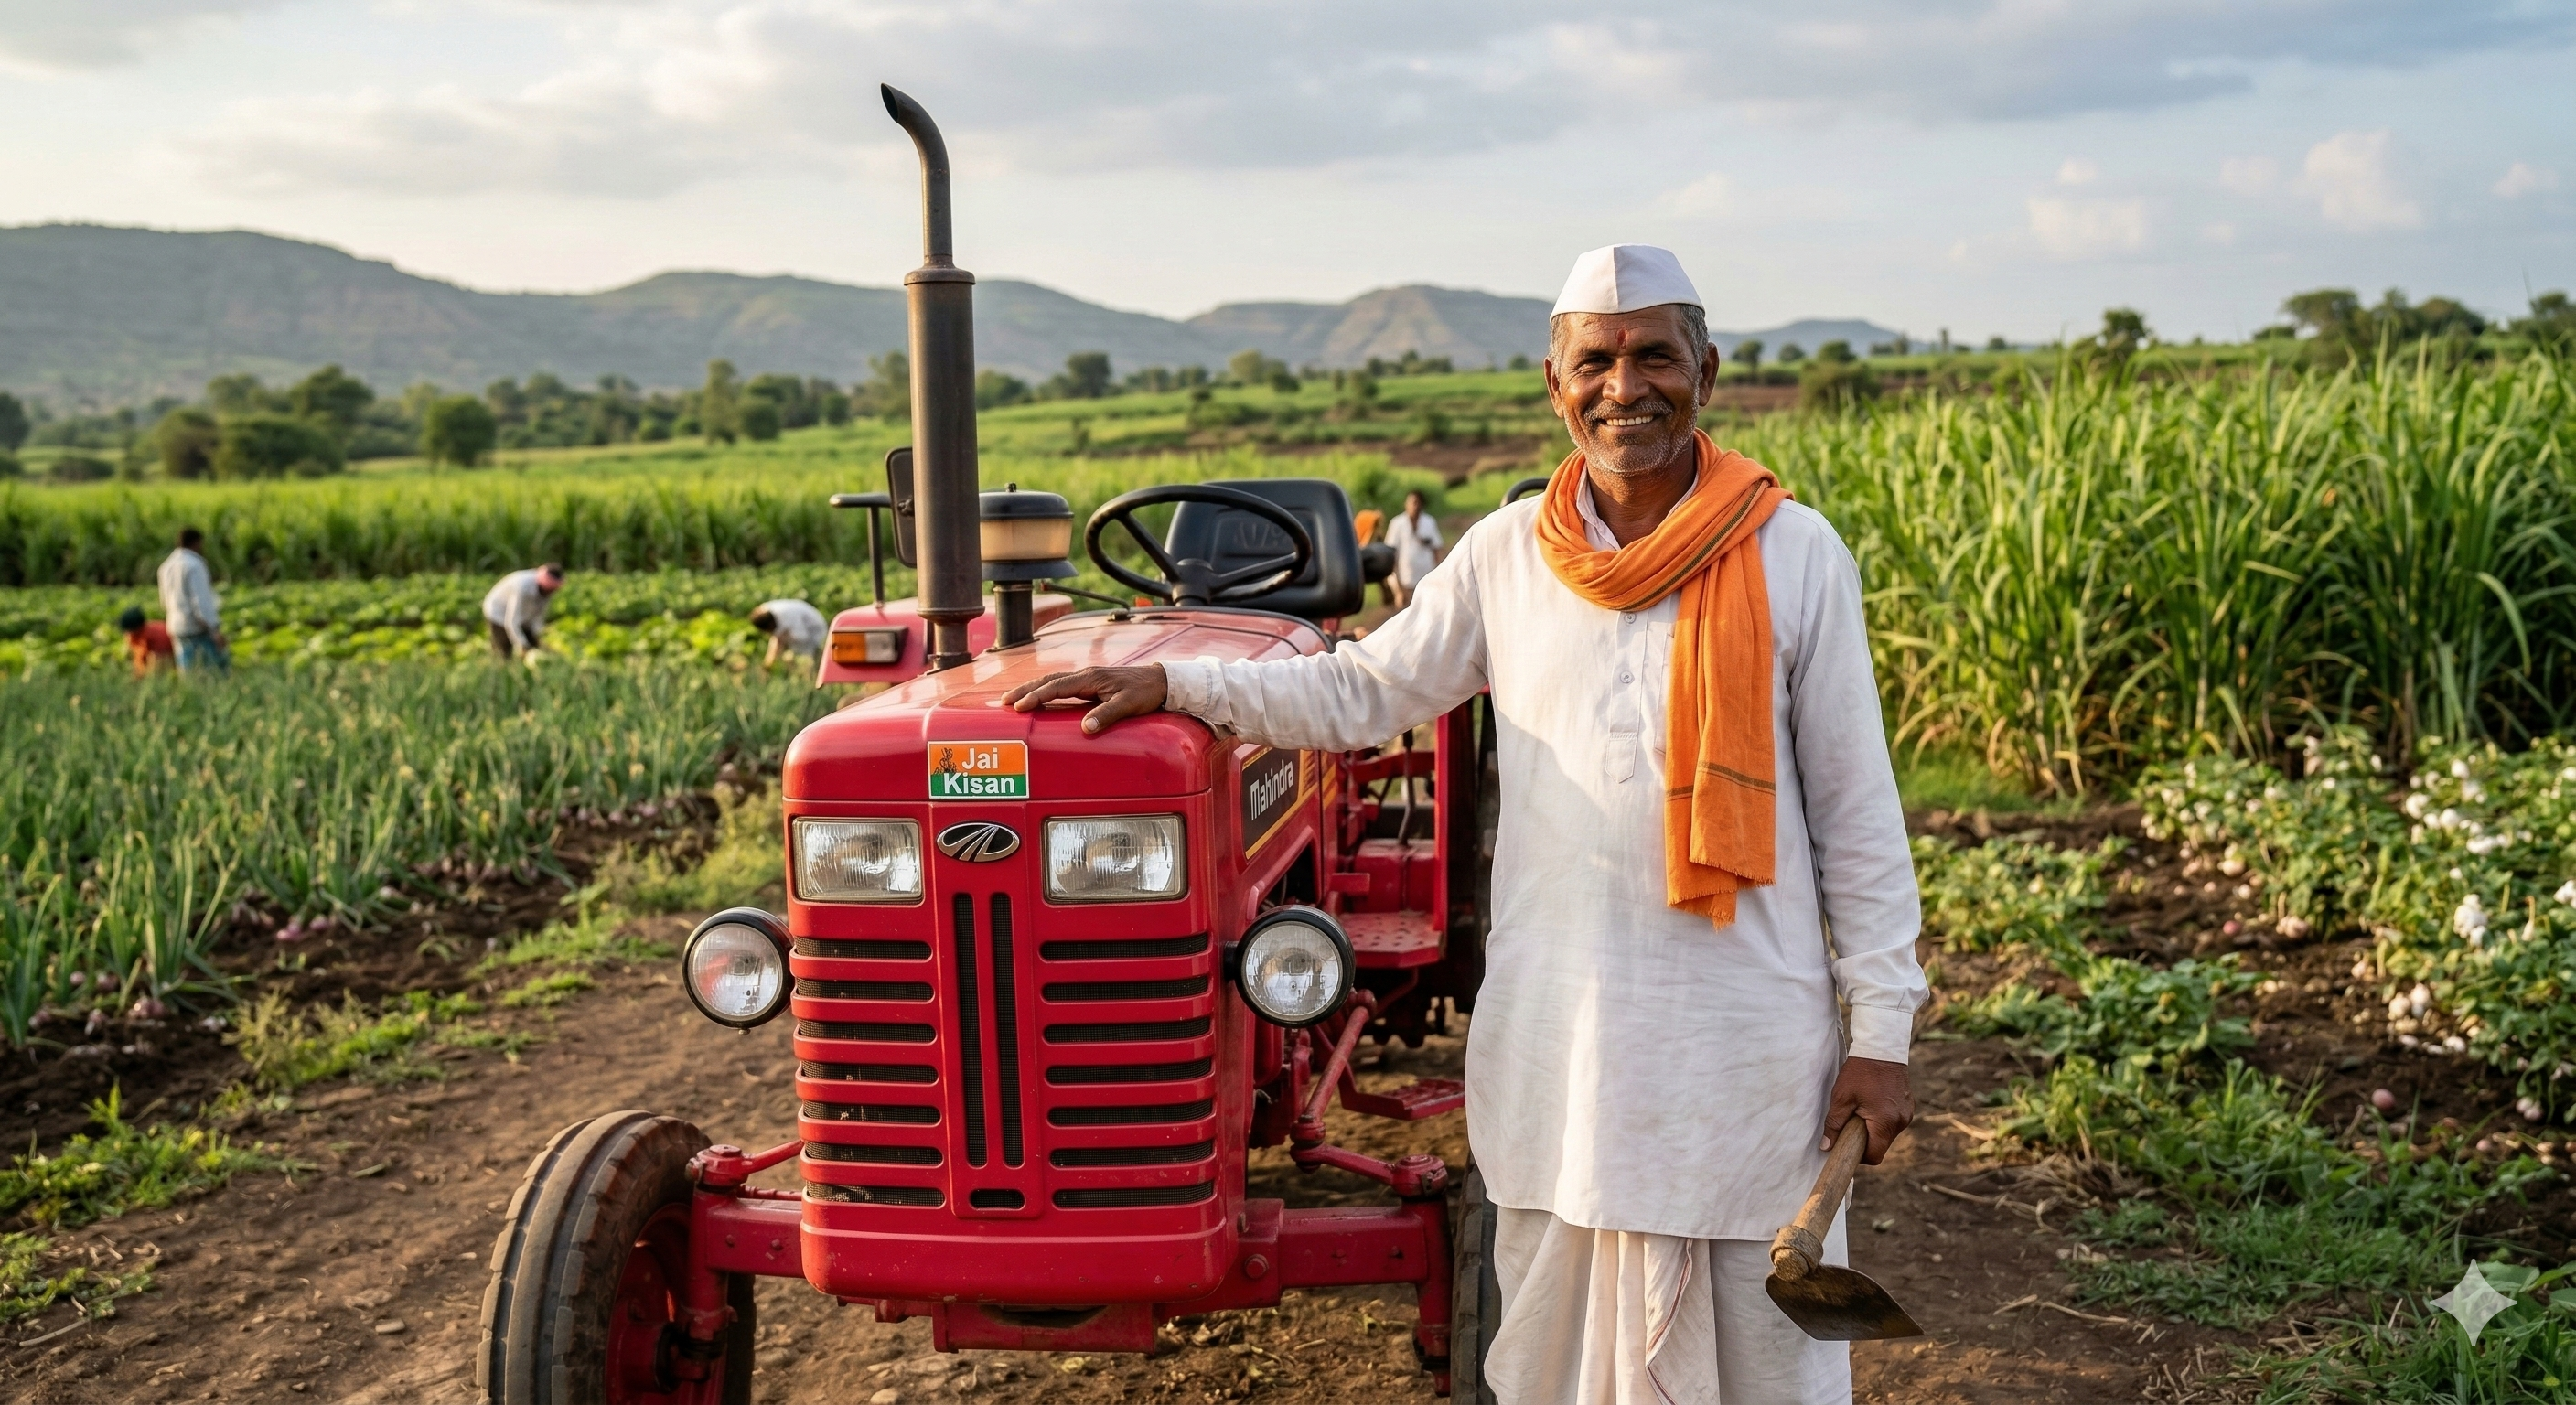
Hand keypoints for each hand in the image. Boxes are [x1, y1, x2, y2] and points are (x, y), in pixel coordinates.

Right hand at [1004, 665, 1168, 734]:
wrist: (1160, 681)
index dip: (1036, 696)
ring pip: (1052, 681)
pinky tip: (1038, 699)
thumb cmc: (1145, 692)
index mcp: (1091, 678)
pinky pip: (1061, 685)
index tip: (1019, 706)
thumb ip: (1106, 715)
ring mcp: (1087, 678)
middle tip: (1002, 702)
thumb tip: (1085, 728)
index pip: (1056, 686)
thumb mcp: (1128, 704)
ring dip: (1031, 689)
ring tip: (1012, 700)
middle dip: (1024, 690)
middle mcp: (1085, 675)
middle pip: (1048, 681)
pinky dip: (1044, 690)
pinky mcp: (1090, 684)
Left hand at [1820, 1057, 1912, 1165]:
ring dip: (1873, 1129)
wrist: (1882, 1047)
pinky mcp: (1908, 1106)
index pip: (1874, 1156)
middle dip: (1865, 1140)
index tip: (1847, 1143)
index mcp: (1886, 1122)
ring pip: (1887, 1134)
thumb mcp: (1841, 1097)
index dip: (1858, 1155)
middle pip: (1881, 1145)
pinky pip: (1893, 1122)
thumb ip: (1834, 1124)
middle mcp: (1901, 1121)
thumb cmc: (1860, 1071)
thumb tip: (1827, 1147)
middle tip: (1850, 1123)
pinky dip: (1881, 1119)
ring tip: (1861, 1110)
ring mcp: (1907, 1114)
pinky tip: (1871, 1103)